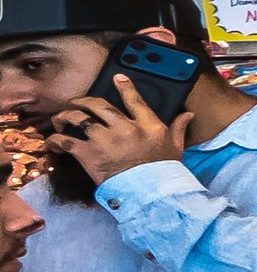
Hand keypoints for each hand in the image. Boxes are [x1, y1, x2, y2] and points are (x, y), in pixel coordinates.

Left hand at [45, 95, 181, 181]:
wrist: (150, 193)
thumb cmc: (164, 171)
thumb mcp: (176, 147)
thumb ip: (179, 128)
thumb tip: (188, 114)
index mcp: (147, 125)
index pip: (134, 100)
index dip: (125, 87)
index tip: (117, 78)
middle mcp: (124, 127)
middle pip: (97, 105)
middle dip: (82, 101)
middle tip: (75, 103)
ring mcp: (104, 139)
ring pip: (77, 119)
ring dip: (64, 118)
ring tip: (59, 120)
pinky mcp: (88, 154)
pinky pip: (66, 141)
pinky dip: (56, 140)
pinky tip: (53, 142)